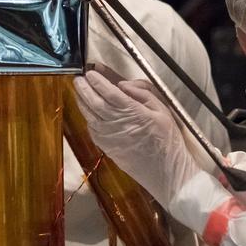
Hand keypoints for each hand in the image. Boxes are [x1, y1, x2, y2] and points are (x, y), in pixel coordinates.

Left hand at [72, 70, 196, 205]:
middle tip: (78, 78)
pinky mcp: (106, 148)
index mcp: (132, 112)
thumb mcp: (163, 110)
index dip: (97, 81)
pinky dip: (87, 118)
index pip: (108, 92)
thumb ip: (143, 93)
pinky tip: (88, 112)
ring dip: (82, 102)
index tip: (90, 72)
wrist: (166, 172)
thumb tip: (122, 84)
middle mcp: (116, 123)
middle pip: (93, 102)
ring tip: (79, 91)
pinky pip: (92, 129)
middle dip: (83, 89)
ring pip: (89, 115)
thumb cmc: (167, 140)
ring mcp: (108, 137)